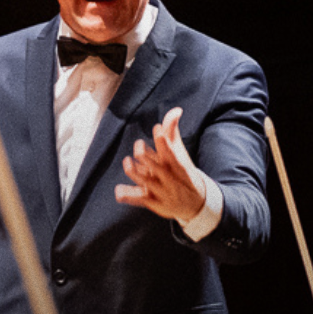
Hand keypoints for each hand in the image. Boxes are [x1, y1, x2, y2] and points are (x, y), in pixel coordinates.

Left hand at [115, 108, 206, 222]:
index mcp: (176, 165)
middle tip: (138, 144)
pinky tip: (118, 191)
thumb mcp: (179, 152)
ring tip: (127, 162)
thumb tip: (176, 110)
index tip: (157, 128)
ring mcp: (161, 191)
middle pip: (157, 168)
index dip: (163, 141)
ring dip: (135, 173)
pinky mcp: (153, 202)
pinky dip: (128, 195)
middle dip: (147, 156)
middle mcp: (168, 178)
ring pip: (147, 183)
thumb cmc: (182, 172)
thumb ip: (172, 131)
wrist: (194, 203)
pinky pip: (138, 199)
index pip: (171, 152)